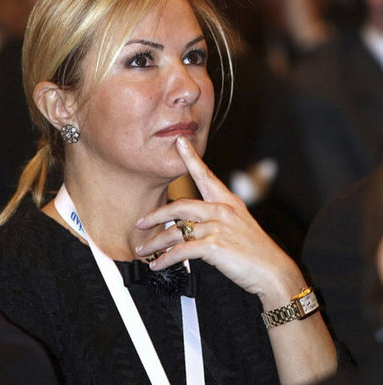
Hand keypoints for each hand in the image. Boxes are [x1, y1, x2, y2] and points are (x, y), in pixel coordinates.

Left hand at [135, 137, 301, 306]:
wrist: (273, 272)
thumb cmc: (256, 251)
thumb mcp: (239, 225)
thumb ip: (217, 218)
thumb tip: (192, 224)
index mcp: (228, 202)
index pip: (206, 175)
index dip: (191, 157)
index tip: (180, 142)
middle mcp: (222, 210)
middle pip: (179, 206)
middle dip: (155, 215)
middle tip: (140, 222)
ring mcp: (218, 227)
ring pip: (176, 231)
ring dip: (155, 242)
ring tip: (143, 250)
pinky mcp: (214, 246)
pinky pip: (181, 250)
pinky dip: (165, 258)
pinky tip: (158, 264)